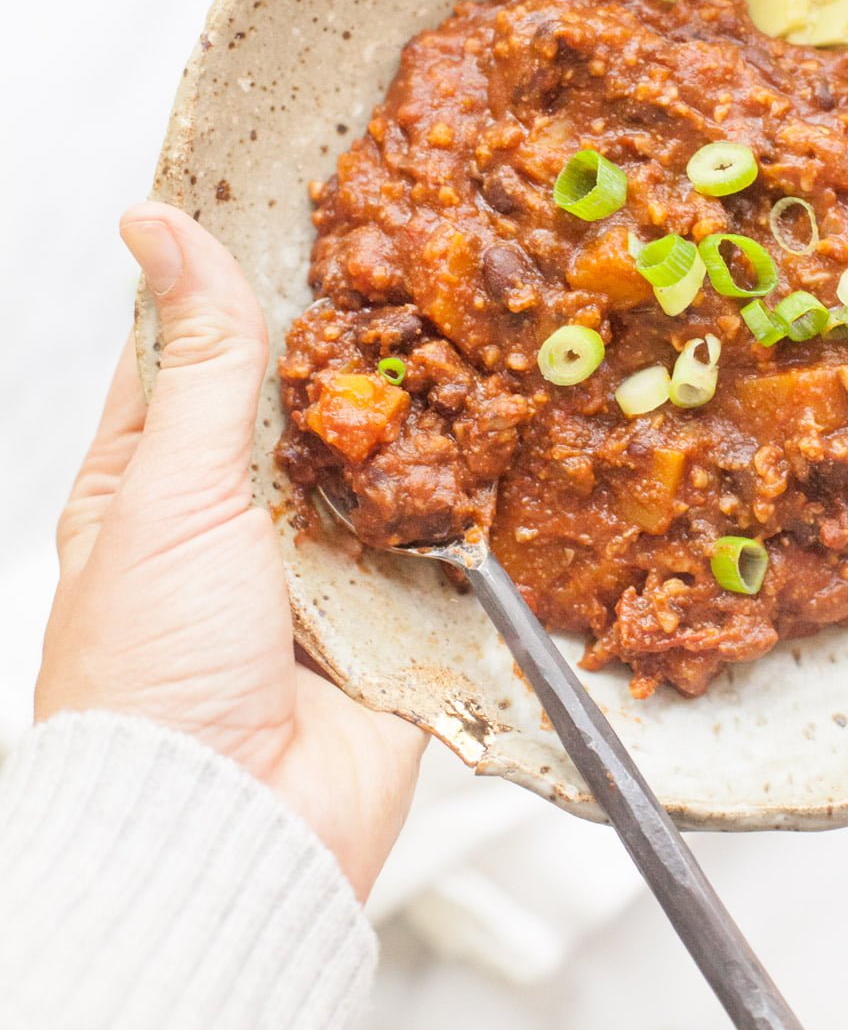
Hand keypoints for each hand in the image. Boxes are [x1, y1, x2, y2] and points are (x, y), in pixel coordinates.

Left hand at [37, 203, 422, 900]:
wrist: (232, 833)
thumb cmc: (153, 672)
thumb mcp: (165, 490)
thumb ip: (198, 359)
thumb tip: (159, 226)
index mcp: (151, 481)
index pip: (194, 347)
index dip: (240, 274)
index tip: (302, 196)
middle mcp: (239, 518)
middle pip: (308, 398)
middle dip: (362, 339)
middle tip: (427, 247)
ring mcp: (324, 565)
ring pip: (385, 459)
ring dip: (426, 413)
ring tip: (485, 315)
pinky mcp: (399, 615)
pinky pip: (445, 540)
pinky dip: (474, 499)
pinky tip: (516, 428)